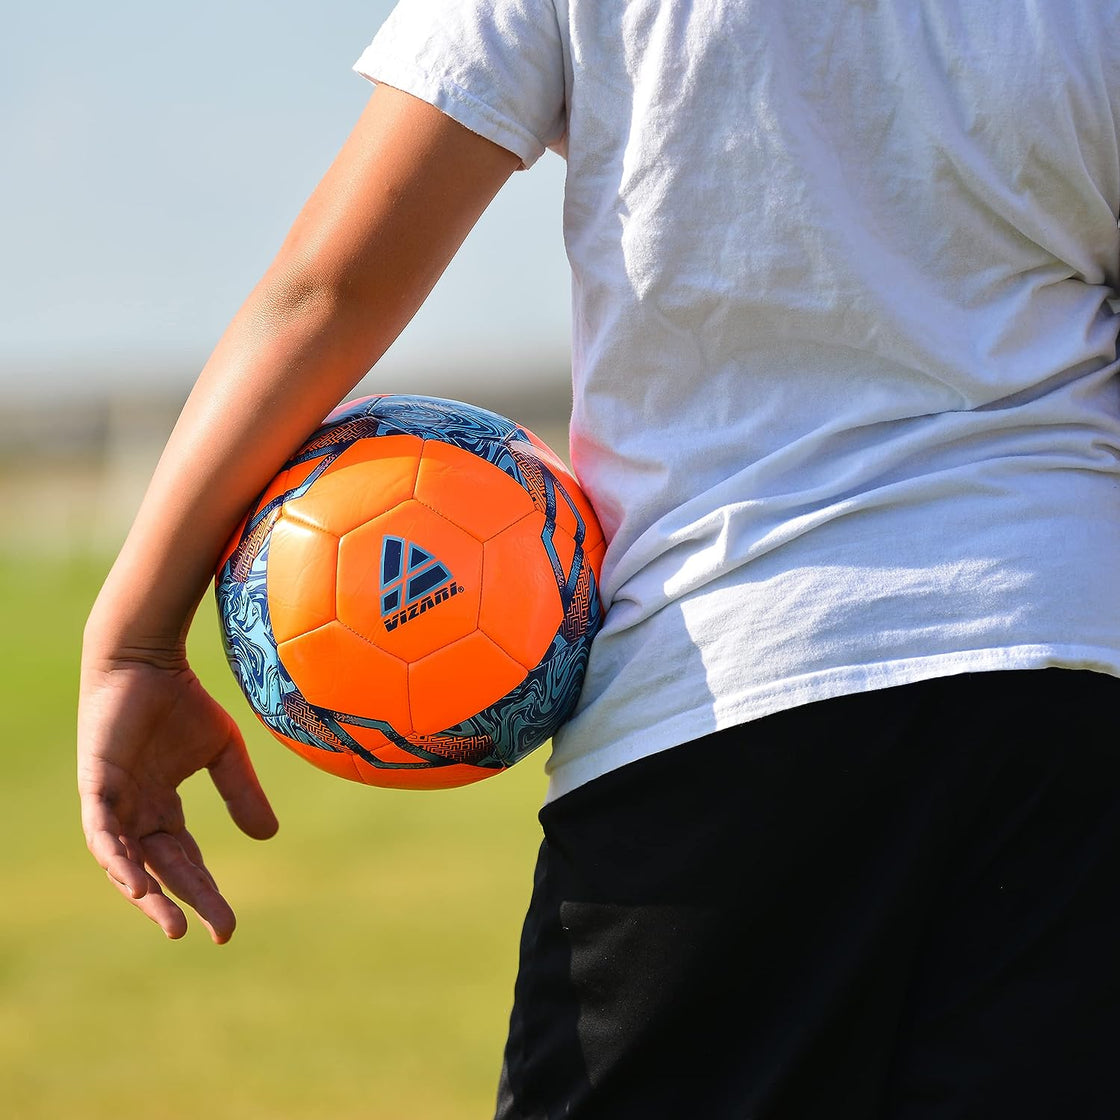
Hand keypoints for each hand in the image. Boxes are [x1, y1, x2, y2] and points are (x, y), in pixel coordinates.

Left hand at [78, 651, 277, 942]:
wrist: (146, 660)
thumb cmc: (180, 699)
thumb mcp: (224, 752)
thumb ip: (240, 793)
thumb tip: (268, 838)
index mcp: (160, 808)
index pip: (183, 861)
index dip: (204, 892)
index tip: (227, 926)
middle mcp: (133, 813)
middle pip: (158, 870)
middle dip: (182, 902)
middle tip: (210, 931)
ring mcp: (112, 802)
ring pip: (124, 862)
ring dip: (146, 895)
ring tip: (171, 923)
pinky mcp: (97, 786)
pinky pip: (102, 834)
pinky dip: (117, 860)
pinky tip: (136, 884)